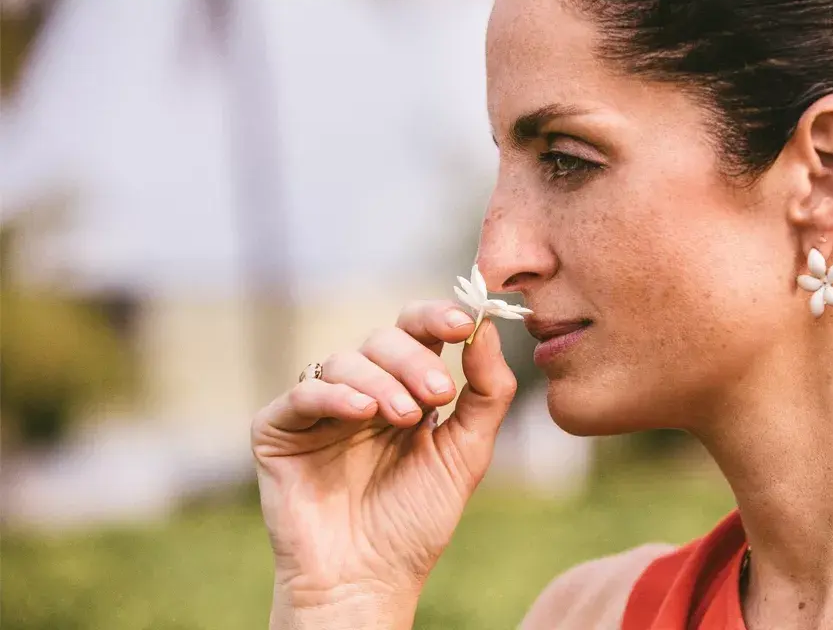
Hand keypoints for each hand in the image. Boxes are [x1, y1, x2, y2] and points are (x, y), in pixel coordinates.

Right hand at [252, 301, 517, 626]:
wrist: (368, 580)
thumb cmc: (415, 521)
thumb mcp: (466, 453)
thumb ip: (486, 392)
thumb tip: (488, 327)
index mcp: (404, 390)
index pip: (416, 332)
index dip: (436, 317)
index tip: (462, 322)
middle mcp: (361, 391)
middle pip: (383, 339)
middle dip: (414, 360)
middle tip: (437, 393)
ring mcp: (319, 409)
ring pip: (345, 361)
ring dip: (380, 382)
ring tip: (404, 419)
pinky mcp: (278, 429)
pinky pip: (303, 393)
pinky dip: (334, 396)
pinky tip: (361, 413)